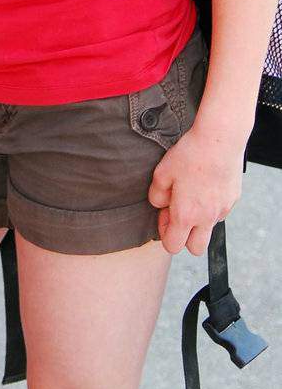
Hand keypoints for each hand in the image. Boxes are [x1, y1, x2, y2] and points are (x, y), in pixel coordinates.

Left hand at [148, 125, 243, 255]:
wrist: (219, 140)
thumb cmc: (190, 155)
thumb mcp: (161, 173)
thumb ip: (156, 195)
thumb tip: (160, 205)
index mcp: (186, 215)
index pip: (173, 246)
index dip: (164, 233)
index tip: (164, 214)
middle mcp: (206, 218)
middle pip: (195, 248)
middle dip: (185, 238)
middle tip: (178, 212)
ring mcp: (222, 210)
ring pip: (209, 229)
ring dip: (199, 221)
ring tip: (192, 195)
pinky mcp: (233, 200)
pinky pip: (219, 213)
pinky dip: (211, 207)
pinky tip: (205, 186)